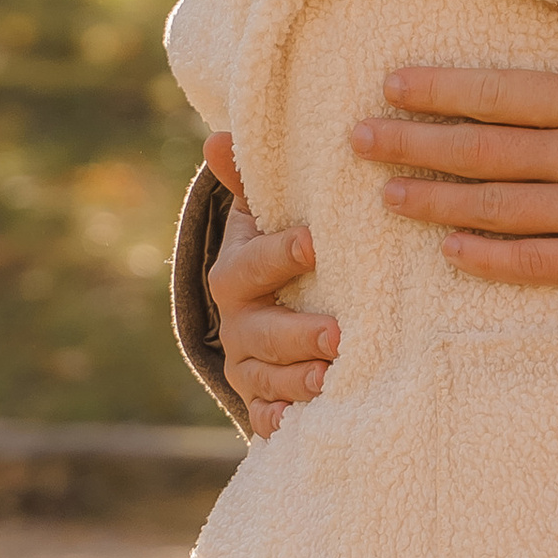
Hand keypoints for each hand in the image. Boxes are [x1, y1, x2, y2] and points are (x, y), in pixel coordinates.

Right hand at [201, 132, 337, 440]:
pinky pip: (268, 418)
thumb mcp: (259, 218)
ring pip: (268, 379)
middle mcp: (237, 324)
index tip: (315, 243)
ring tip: (334, 377)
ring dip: (300, 379)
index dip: (280, 255)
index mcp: (235, 274)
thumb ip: (247, 182)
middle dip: (299, 334)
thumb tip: (218, 136)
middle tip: (339, 335)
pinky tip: (309, 421)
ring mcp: (247, 367)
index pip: (251, 264)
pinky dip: (285, 421)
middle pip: (262, 333)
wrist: (259, 314)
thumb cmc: (272, 254)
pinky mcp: (261, 402)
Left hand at [353, 17, 557, 290]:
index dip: (439, 90)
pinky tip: (451, 253)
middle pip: (482, 152)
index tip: (392, 85)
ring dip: (435, 202)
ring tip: (386, 195)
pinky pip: (542, 265)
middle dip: (412, 144)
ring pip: (499, 211)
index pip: (500, 94)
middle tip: (356, 140)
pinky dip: (491, 260)